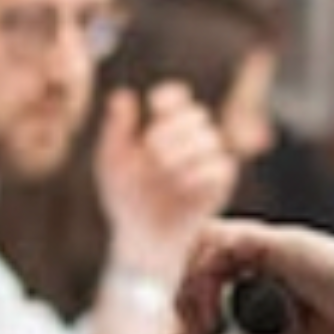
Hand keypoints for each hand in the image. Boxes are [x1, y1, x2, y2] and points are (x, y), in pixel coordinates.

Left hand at [93, 83, 237, 267]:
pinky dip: (197, 174)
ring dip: (183, 152)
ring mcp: (207, 162)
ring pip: (209, 139)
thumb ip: (116, 129)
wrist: (142, 238)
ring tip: (163, 171)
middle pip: (196, 115)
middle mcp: (189, 141)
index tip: (156, 105)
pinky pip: (220, 167)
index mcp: (163, 130)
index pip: (176, 99)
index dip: (170, 97)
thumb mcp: (113, 163)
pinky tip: (179, 186)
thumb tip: (122, 95)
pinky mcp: (220, 185)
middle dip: (173, 129)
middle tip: (152, 149)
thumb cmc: (126, 199)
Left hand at [169, 218, 333, 333]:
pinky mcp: (275, 243)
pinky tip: (212, 318)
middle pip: (203, 262)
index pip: (218, 286)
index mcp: (279, 285)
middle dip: (184, 304)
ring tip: (201, 333)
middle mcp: (272, 262)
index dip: (193, 316)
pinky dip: (203, 282)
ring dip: (192, 291)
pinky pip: (218, 246)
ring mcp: (272, 249)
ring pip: (204, 246)